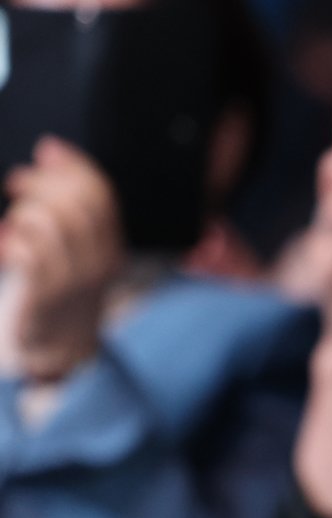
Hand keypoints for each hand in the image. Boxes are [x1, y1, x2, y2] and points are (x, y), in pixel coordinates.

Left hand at [0, 137, 121, 380]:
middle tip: (17, 184)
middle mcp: (100, 261)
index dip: (73, 165)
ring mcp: (74, 279)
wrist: (59, 344)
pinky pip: (28, 251)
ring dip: (22, 213)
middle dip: (41, 183)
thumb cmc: (60, 283)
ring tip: (13, 223)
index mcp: (111, 244)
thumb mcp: (76, 242)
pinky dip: (11, 240)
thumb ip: (68, 200)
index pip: (101, 194)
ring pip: (48, 223)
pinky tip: (6, 246)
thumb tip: (51, 149)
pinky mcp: (46, 294)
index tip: (47, 150)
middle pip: (75, 204)